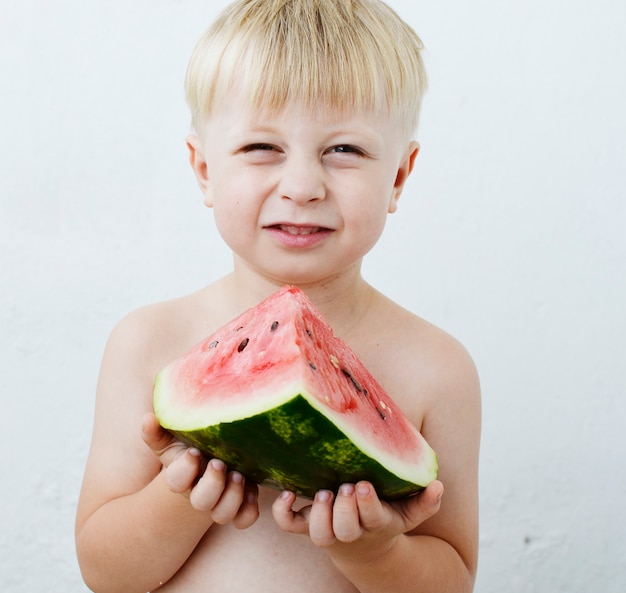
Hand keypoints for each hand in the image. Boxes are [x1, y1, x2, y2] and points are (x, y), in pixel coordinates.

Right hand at [141, 413, 258, 527]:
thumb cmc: (191, 445)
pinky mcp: (241, 504)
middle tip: (219, 463)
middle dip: (212, 484)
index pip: (177, 481)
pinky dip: (248, 510)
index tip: (194, 452)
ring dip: (232, 497)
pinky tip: (253, 491)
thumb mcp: (173, 437)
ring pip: (223, 514)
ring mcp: (221, 501)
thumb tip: (147, 419)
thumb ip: (158, 431)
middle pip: (202, 502)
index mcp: (182, 476)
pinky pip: (244, 518)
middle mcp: (200, 493)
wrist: (211, 459)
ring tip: (238, 474)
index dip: (185, 469)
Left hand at [272, 480, 442, 561]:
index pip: (374, 519)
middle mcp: (350, 530)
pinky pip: (289, 524)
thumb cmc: (387, 518)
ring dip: (320, 515)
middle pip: (345, 530)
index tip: (365, 485)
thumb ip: (426, 501)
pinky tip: (287, 492)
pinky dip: (283, 512)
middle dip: (344, 510)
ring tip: (323, 493)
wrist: (364, 547)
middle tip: (345, 487)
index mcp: (376, 523)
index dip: (368, 505)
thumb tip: (438, 485)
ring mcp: (327, 529)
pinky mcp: (307, 524)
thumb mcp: (410, 512)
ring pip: (319, 534)